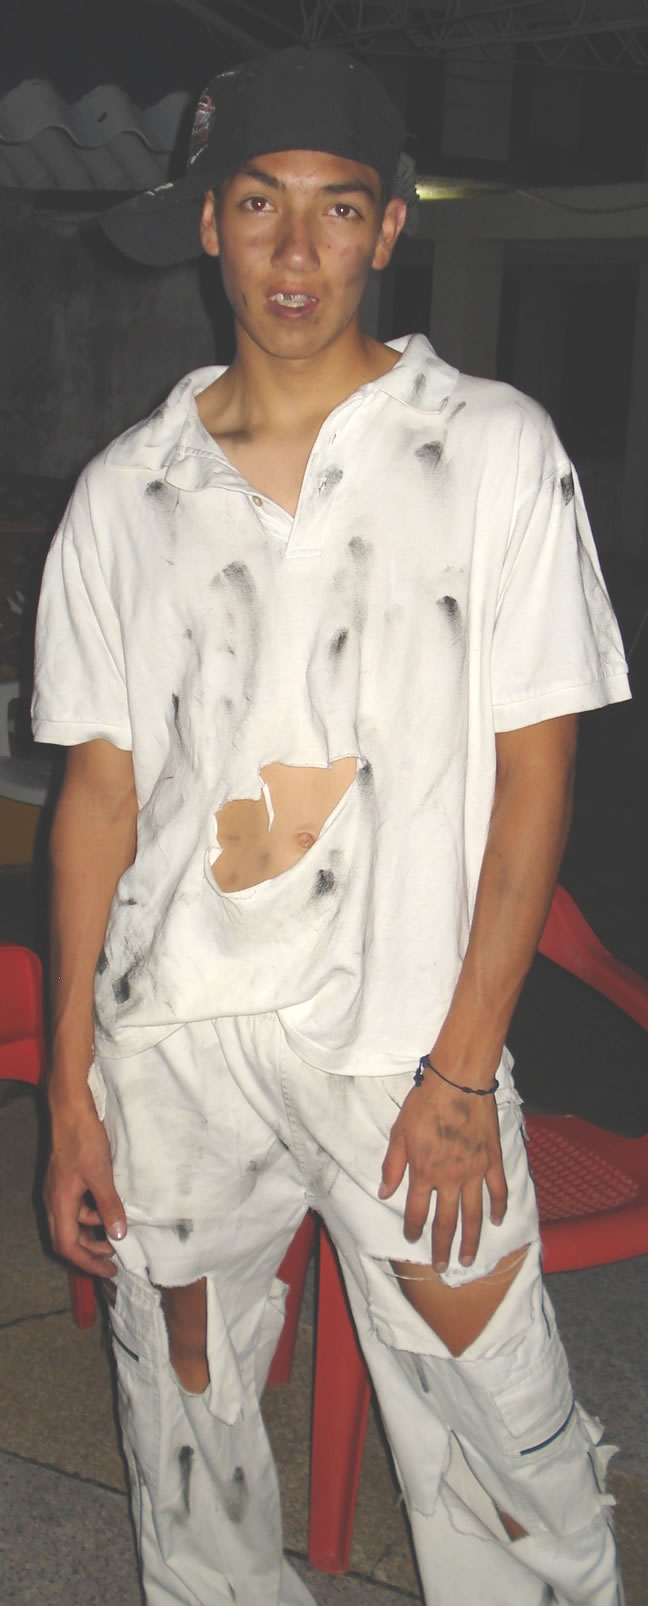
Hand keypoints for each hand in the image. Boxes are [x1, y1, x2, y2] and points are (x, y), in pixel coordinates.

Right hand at [45, 1091, 126, 1276]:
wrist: (71, 1111)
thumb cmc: (83, 1140)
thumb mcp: (101, 1175)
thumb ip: (109, 1206)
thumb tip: (118, 1235)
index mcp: (60, 1203)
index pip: (67, 1245)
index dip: (87, 1262)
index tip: (107, 1270)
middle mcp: (54, 1200)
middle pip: (66, 1239)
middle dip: (88, 1253)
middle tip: (112, 1260)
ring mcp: (58, 1190)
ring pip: (71, 1222)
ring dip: (91, 1231)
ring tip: (115, 1232)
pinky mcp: (65, 1180)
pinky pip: (75, 1207)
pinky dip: (91, 1214)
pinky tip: (108, 1207)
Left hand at [379, 1067, 506, 1270]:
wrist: (458, 1082)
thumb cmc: (424, 1104)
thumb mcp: (399, 1132)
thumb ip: (393, 1165)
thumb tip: (384, 1192)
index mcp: (424, 1172)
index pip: (418, 1211)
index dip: (414, 1229)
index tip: (412, 1240)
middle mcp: (449, 1179)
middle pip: (446, 1222)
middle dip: (442, 1247)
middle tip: (443, 1267)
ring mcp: (474, 1172)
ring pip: (474, 1215)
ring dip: (471, 1240)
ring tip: (468, 1259)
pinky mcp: (493, 1161)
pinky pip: (498, 1191)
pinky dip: (499, 1208)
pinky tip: (497, 1222)